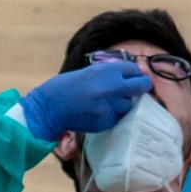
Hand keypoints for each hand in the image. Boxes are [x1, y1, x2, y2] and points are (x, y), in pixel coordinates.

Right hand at [20, 60, 154, 141]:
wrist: (50, 107)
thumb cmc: (67, 87)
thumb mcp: (90, 72)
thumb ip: (110, 74)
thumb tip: (130, 76)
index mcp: (107, 70)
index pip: (135, 70)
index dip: (136, 74)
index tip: (135, 78)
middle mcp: (112, 87)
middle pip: (140, 86)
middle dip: (141, 87)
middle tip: (138, 89)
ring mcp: (110, 106)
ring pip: (128, 105)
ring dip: (121, 104)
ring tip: (105, 103)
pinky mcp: (106, 121)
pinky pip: (117, 118)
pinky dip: (111, 116)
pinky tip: (97, 112)